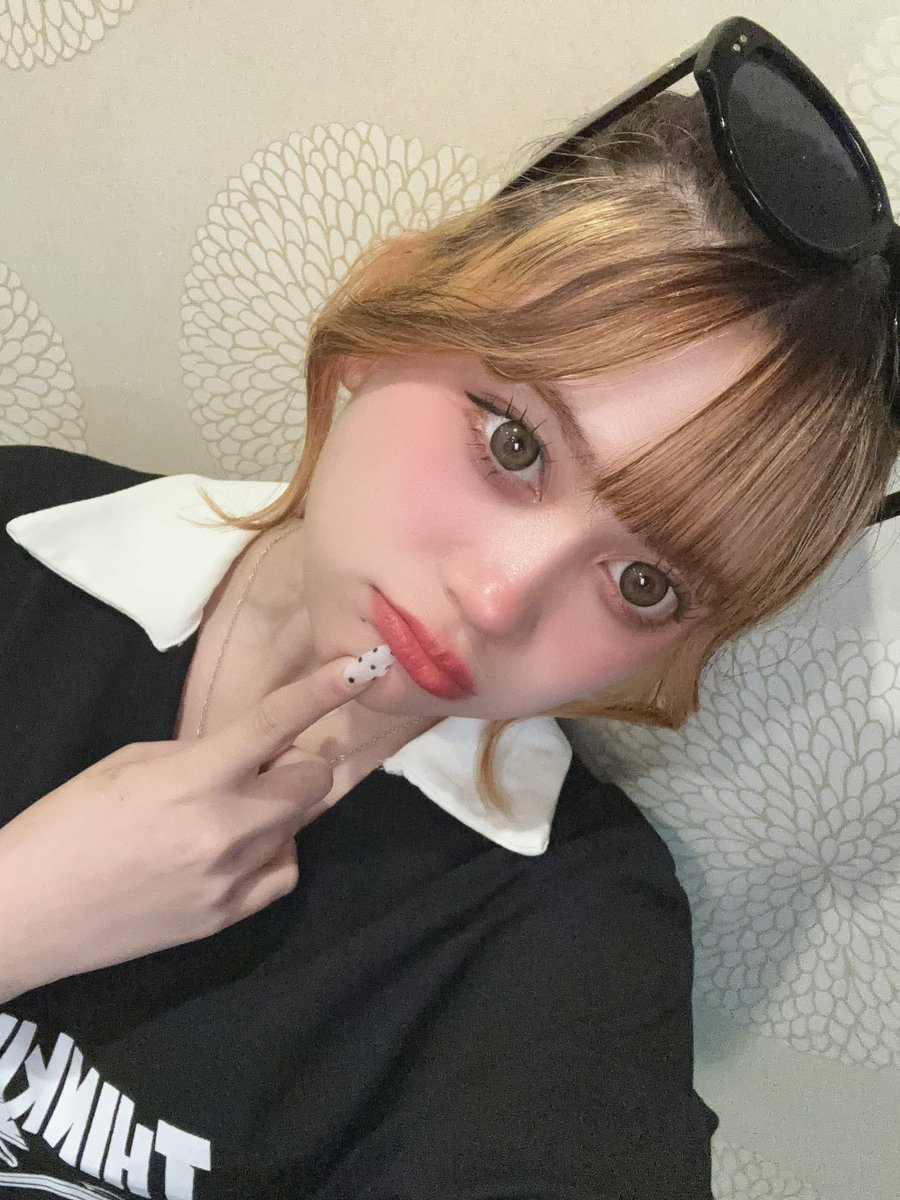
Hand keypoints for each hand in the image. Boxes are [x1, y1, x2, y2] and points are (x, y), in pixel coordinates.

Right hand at [0, 656, 377, 998]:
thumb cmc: (68, 824)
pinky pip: (283, 873)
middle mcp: (226, 829)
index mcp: (196, 779)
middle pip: (309, 782)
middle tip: (270, 761)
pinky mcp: (227, 919)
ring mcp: (231, 879)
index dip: (324, 693)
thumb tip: (250, 752)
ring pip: (298, 827)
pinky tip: (243, 847)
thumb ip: (200, 755)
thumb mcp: (130, 764)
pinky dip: (276, 852)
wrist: (26, 914)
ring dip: (282, 806)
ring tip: (238, 806)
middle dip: (301, 762)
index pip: (276, 724)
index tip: (361, 668)